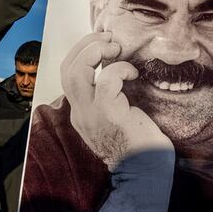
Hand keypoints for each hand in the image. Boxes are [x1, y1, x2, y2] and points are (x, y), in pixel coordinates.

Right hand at [61, 32, 173, 170]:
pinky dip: (119, 69)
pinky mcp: (108, 113)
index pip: (69, 74)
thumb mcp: (118, 117)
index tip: (104, 43)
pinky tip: (133, 73)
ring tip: (114, 46)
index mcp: (81, 112)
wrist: (146, 173)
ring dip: (94, 51)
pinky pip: (106, 80)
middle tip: (108, 38)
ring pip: (75, 71)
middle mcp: (80, 112)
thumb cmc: (140, 145)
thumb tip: (121, 69)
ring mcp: (91, 113)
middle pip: (66, 68)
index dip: (82, 53)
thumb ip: (112, 97)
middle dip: (85, 45)